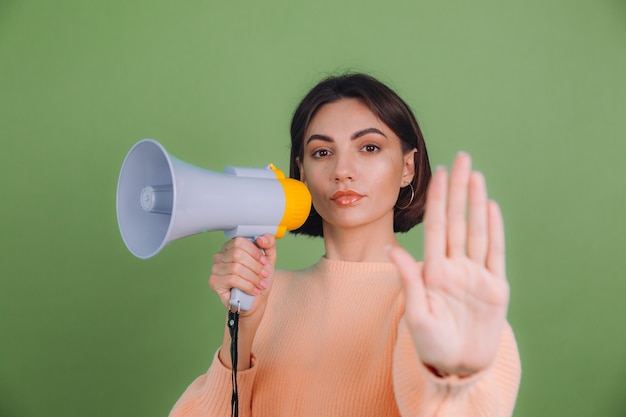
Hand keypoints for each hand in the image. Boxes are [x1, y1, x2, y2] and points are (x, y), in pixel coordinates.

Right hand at [209, 234, 276, 317]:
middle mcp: (220, 256)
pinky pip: (232, 279)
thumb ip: (269, 243)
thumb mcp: (269, 258)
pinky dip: (247, 285)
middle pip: (237, 254)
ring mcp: (216, 269)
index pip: (239, 241)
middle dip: (255, 266)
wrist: (256, 300)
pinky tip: (253, 290)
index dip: (254, 251)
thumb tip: (261, 238)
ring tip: (260, 284)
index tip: (264, 261)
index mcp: (231, 247)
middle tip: (264, 274)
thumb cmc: (259, 278)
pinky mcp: (214, 282)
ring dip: (253, 277)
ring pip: (235, 268)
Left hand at [388, 153, 508, 375]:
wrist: (457, 368)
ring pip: (476, 230)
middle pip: (456, 220)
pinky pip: (495, 253)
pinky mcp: (494, 287)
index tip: (438, 173)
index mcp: (433, 270)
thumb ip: (409, 280)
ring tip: (476, 175)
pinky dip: (494, 230)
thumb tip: (391, 248)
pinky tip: (491, 207)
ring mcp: (475, 275)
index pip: (435, 226)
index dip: (436, 199)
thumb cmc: (431, 345)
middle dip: (458, 189)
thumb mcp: (416, 314)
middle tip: (462, 158)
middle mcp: (454, 266)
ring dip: (476, 202)